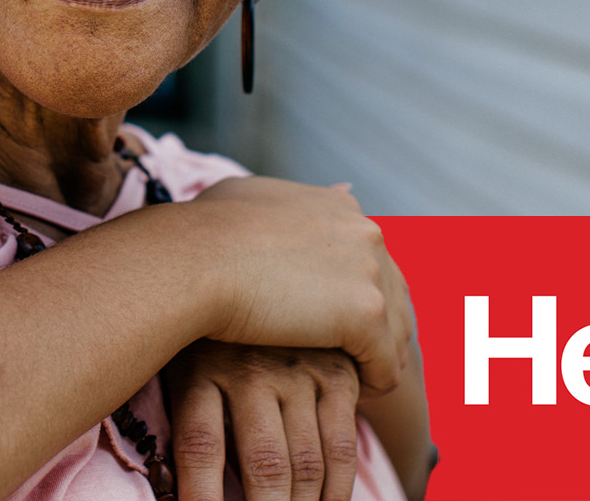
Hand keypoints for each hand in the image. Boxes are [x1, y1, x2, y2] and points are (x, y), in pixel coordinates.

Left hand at [164, 341, 361, 500]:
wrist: (248, 274)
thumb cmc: (203, 341)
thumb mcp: (177, 367)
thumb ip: (185, 423)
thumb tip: (172, 493)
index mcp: (201, 370)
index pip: (201, 449)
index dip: (203, 499)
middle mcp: (252, 370)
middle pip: (265, 467)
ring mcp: (299, 370)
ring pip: (307, 464)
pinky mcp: (336, 373)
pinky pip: (341, 447)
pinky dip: (335, 491)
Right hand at [177, 176, 413, 395]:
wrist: (192, 261)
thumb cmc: (201, 235)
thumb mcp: (244, 198)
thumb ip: (284, 201)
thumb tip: (334, 191)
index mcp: (340, 208)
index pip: (371, 260)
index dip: (353, 296)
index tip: (329, 325)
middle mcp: (364, 231)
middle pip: (394, 295)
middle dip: (377, 331)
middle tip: (351, 363)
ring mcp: (369, 270)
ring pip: (396, 333)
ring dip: (377, 361)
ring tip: (352, 386)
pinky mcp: (366, 312)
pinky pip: (387, 364)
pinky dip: (374, 384)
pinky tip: (351, 397)